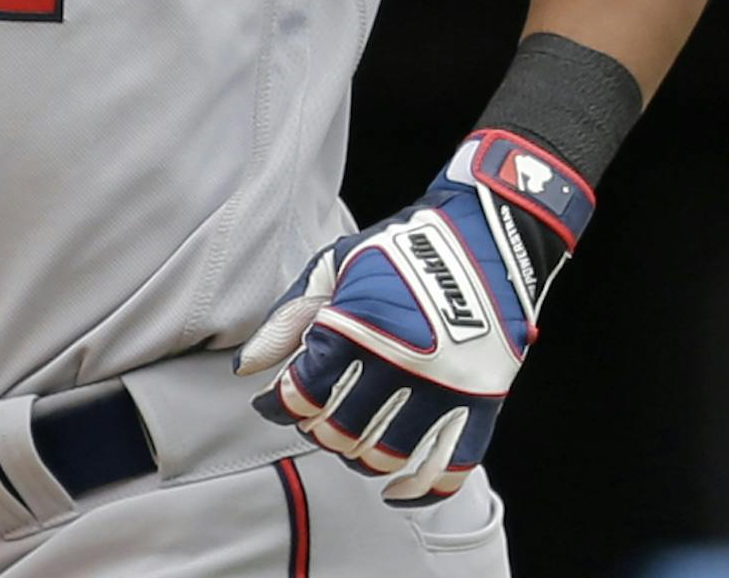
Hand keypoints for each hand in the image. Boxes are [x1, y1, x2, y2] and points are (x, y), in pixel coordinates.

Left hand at [232, 129, 592, 504]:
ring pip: (387, 457)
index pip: (304, 396)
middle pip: (341, 431)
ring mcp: (443, 388)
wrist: (482, 238)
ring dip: (360, 457)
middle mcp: (399, 362)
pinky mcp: (481, 404)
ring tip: (353, 439)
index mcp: (356, 325)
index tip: (281, 402)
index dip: (284, 405)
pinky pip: (448, 469)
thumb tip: (246, 370)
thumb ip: (288, 319)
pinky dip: (418, 491)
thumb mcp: (333, 268)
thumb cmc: (396, 252)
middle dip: (320, 428)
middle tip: (319, 414)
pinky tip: (395, 490)